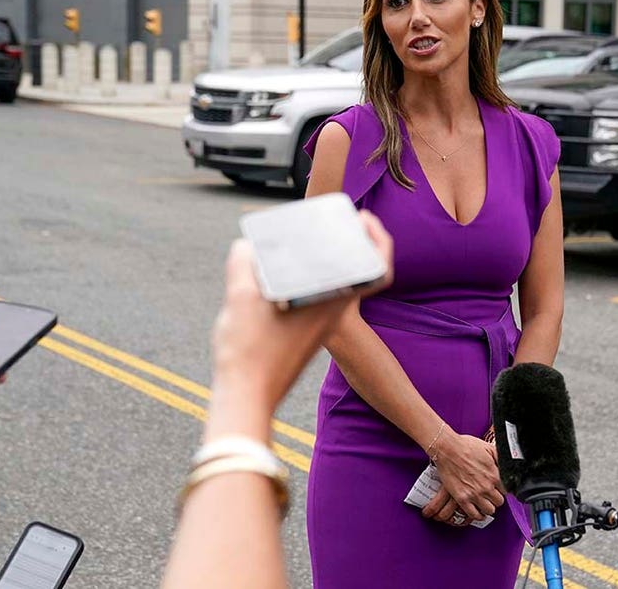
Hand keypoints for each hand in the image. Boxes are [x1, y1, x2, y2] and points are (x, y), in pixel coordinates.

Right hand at [207, 211, 393, 438]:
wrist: (247, 399)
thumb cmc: (248, 353)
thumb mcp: (239, 298)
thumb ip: (244, 263)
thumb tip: (247, 247)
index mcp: (331, 302)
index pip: (377, 268)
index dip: (378, 240)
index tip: (364, 218)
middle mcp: (332, 314)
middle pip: (355, 270)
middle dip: (346, 243)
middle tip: (331, 223)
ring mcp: (320, 326)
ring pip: (336, 285)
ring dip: (326, 262)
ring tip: (302, 243)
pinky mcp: (307, 336)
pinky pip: (319, 299)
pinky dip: (310, 281)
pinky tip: (281, 277)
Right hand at [422, 430, 504, 524]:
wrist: (447, 449)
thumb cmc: (466, 446)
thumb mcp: (488, 448)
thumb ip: (500, 458)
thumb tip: (508, 464)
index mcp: (494, 474)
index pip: (507, 490)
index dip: (502, 489)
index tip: (498, 488)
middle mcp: (486, 486)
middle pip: (499, 502)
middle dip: (496, 498)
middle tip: (491, 495)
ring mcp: (474, 494)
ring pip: (490, 510)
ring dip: (488, 507)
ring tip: (484, 503)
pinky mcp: (462, 499)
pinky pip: (474, 515)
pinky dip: (478, 515)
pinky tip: (477, 511)